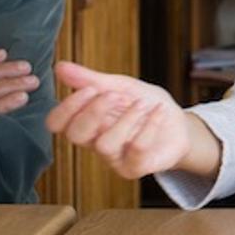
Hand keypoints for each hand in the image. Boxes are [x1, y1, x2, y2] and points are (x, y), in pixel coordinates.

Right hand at [47, 61, 220, 179]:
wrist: (177, 124)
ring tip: (141, 105)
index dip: (67, 107)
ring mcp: (114, 158)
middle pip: (75, 135)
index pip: (56, 123)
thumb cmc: (145, 105)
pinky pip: (136, 151)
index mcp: (86, 121)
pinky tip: (158, 112)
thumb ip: (91, 79)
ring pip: (105, 145)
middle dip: (93, 111)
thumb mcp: (120, 86)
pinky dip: (149, 127)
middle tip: (114, 95)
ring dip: (125, 120)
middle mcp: (94, 142)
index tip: (89, 89)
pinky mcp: (135, 168)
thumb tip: (60, 67)